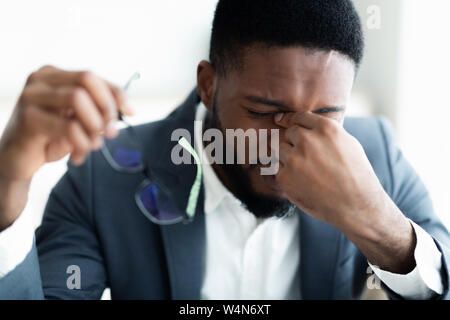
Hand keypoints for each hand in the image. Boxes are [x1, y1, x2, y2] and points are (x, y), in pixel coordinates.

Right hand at [0, 65, 132, 228]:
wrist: (18, 162)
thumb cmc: (50, 138)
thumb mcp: (77, 120)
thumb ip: (97, 110)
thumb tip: (128, 109)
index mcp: (54, 75)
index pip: (94, 77)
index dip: (117, 94)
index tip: (132, 112)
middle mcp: (41, 79)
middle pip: (87, 80)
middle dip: (106, 107)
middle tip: (111, 132)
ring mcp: (31, 96)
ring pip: (78, 99)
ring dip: (94, 126)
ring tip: (93, 146)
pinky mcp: (28, 118)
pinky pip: (69, 127)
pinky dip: (82, 144)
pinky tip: (79, 157)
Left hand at [274, 111, 414, 272]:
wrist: (356, 206)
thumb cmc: (357, 176)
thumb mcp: (348, 144)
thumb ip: (326, 133)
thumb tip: (308, 127)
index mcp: (325, 129)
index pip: (299, 117)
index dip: (289, 119)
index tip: (281, 120)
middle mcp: (307, 140)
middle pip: (289, 134)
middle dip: (294, 143)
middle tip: (306, 158)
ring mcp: (294, 159)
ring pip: (280, 151)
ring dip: (288, 159)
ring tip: (306, 173)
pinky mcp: (284, 178)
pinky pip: (277, 170)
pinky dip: (286, 176)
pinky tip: (302, 184)